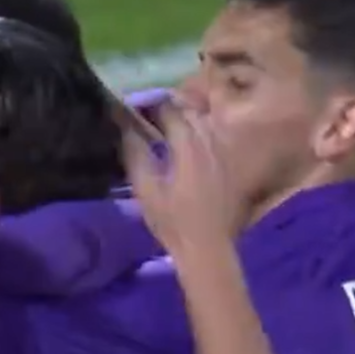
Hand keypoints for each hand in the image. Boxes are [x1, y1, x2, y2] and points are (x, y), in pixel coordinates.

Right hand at [122, 99, 241, 252]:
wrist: (207, 247)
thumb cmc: (172, 221)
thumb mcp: (146, 190)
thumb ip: (136, 154)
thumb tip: (125, 128)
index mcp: (188, 145)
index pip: (168, 110)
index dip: (150, 105)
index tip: (135, 107)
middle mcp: (209, 143)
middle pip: (189, 113)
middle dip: (169, 110)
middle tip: (149, 117)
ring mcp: (223, 154)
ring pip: (204, 124)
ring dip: (186, 121)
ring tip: (168, 129)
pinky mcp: (230, 167)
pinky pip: (214, 140)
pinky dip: (199, 136)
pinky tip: (189, 148)